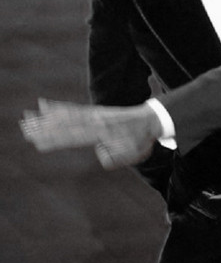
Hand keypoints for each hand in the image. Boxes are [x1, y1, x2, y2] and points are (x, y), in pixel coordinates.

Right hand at [20, 99, 162, 169]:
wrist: (151, 120)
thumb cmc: (142, 140)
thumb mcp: (133, 154)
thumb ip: (116, 157)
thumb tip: (100, 152)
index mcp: (103, 132)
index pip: (75, 137)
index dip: (56, 139)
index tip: (39, 142)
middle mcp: (96, 121)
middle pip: (66, 125)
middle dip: (46, 128)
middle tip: (26, 129)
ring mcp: (96, 114)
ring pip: (68, 115)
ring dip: (48, 117)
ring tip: (30, 115)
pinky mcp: (96, 112)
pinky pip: (75, 109)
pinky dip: (60, 108)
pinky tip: (47, 105)